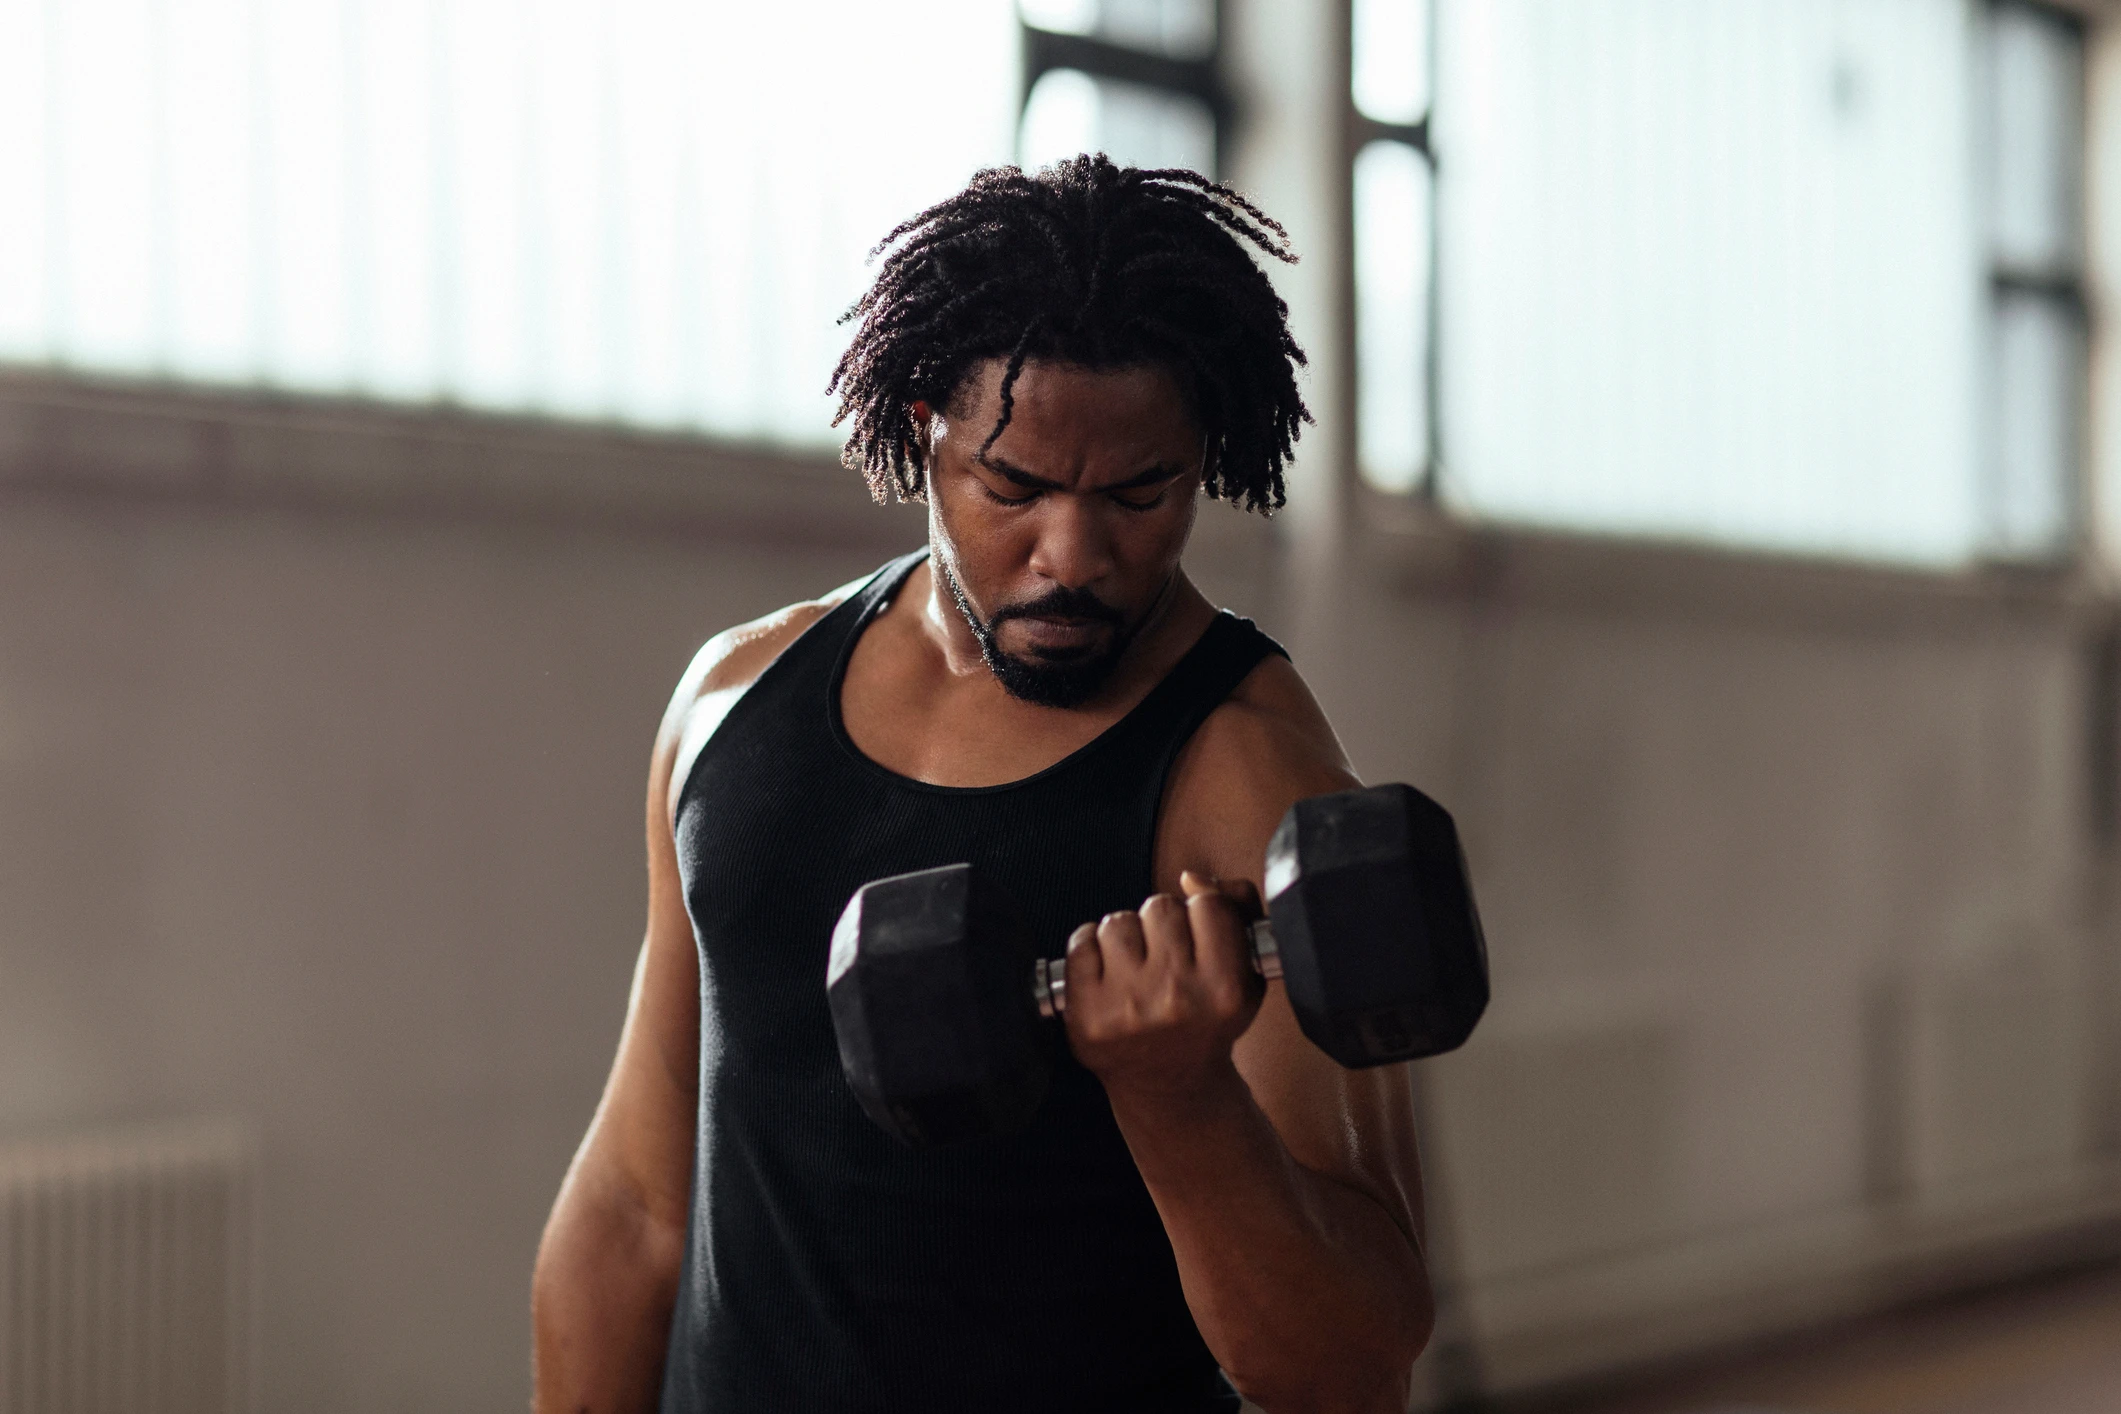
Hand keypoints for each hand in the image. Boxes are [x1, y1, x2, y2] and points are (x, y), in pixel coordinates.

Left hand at [1061, 870, 1267, 1103]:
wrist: (1171, 1086)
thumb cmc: (1208, 1018)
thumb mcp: (1248, 970)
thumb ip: (1238, 908)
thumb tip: (1192, 878)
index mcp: (1224, 989)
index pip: (1209, 904)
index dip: (1203, 914)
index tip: (1200, 938)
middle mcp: (1177, 998)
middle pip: (1160, 906)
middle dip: (1162, 924)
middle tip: (1166, 958)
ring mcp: (1127, 1008)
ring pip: (1118, 921)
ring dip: (1126, 937)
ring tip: (1137, 968)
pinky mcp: (1086, 1017)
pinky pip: (1080, 943)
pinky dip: (1090, 950)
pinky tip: (1107, 975)